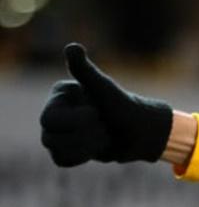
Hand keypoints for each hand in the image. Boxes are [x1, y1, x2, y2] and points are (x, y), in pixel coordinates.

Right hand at [40, 43, 173, 166]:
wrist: (140, 131)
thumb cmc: (123, 106)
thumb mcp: (104, 89)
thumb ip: (85, 70)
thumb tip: (72, 46)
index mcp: (59, 95)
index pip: (50, 120)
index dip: (78, 122)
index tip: (98, 113)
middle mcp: (53, 110)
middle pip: (50, 138)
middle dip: (84, 135)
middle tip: (103, 127)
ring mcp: (58, 130)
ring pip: (57, 150)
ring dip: (87, 147)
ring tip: (103, 135)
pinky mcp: (66, 148)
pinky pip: (61, 160)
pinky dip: (81, 156)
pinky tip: (95, 146)